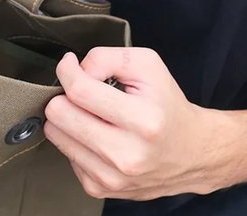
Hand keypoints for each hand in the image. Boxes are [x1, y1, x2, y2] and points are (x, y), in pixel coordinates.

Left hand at [44, 48, 230, 200]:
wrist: (192, 152)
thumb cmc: (167, 105)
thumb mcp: (147, 65)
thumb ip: (105, 58)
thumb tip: (74, 70)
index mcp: (142, 121)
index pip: (79, 90)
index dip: (67, 70)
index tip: (70, 63)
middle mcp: (126, 155)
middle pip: (58, 114)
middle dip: (64, 94)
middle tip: (83, 91)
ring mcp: (112, 177)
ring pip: (55, 134)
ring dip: (67, 117)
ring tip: (91, 113)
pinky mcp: (100, 188)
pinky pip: (65, 153)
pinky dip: (76, 139)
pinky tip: (97, 134)